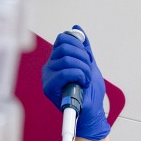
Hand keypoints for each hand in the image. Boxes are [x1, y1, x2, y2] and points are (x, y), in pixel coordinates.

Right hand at [41, 25, 109, 140]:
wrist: (93, 112)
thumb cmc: (90, 93)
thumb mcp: (90, 65)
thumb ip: (83, 48)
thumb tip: (77, 28)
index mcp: (57, 59)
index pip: (63, 39)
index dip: (78, 44)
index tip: (87, 58)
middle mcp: (50, 66)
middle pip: (65, 46)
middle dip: (83, 57)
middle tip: (88, 71)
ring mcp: (48, 76)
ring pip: (66, 59)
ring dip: (83, 69)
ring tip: (86, 79)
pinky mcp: (49, 87)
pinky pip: (64, 72)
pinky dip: (79, 76)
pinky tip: (82, 83)